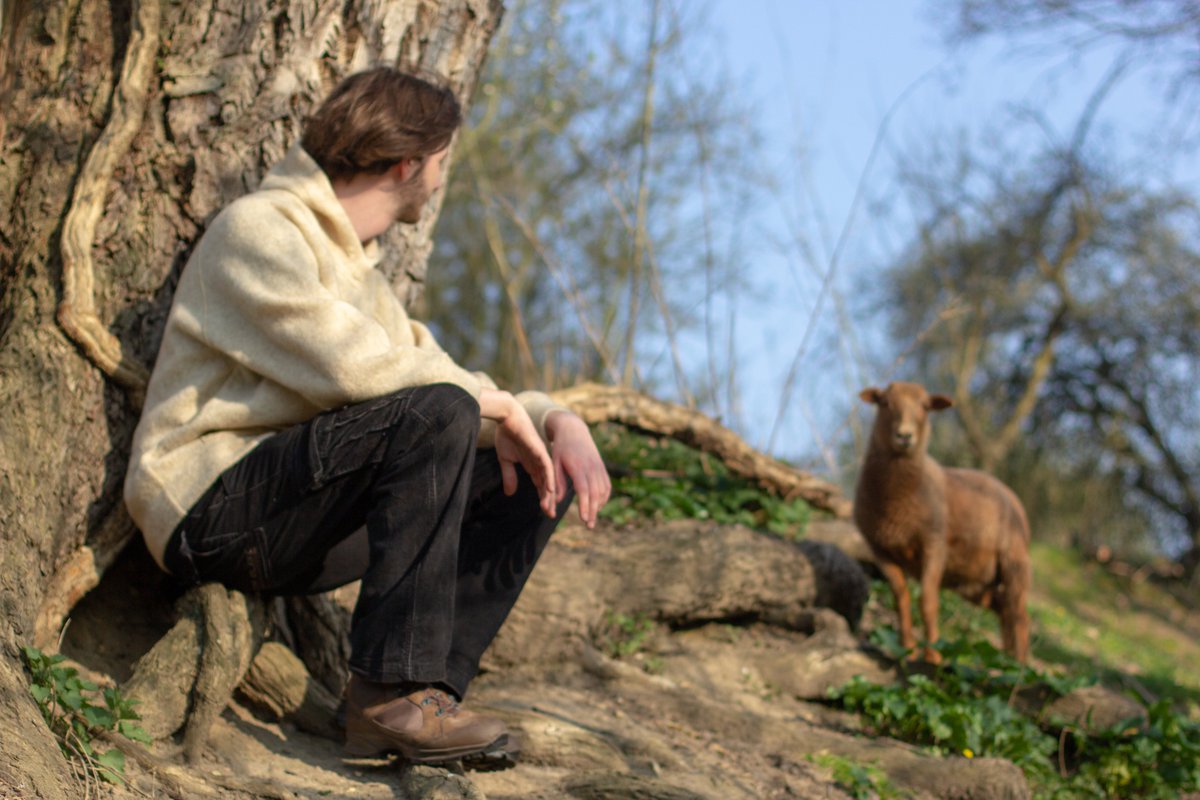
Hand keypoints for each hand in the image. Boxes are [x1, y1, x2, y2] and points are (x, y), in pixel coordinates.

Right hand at [479, 389, 555, 516]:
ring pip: (548, 479)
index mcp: (532, 464)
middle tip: (550, 515)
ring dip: (549, 494)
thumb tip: (510, 493)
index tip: (546, 512)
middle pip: (547, 485)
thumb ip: (509, 475)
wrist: (507, 417)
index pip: (540, 484)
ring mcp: (541, 457)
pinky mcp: (540, 451)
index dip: (543, 498)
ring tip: (549, 508)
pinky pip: (547, 468)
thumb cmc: (506, 435)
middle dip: (549, 500)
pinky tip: (550, 491)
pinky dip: (549, 479)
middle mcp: (540, 462)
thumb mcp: (505, 460)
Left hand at [545, 410, 610, 527]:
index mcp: (578, 467)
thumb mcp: (554, 463)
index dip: (585, 505)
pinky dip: (604, 497)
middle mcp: (591, 467)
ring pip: (602, 491)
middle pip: (595, 493)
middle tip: (589, 526)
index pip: (584, 490)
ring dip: (599, 506)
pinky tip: (598, 506)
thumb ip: (556, 482)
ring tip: (592, 519)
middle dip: (593, 511)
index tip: (584, 519)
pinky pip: (606, 485)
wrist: (574, 430)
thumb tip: (557, 501)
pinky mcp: (601, 467)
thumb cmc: (560, 448)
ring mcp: (598, 467)